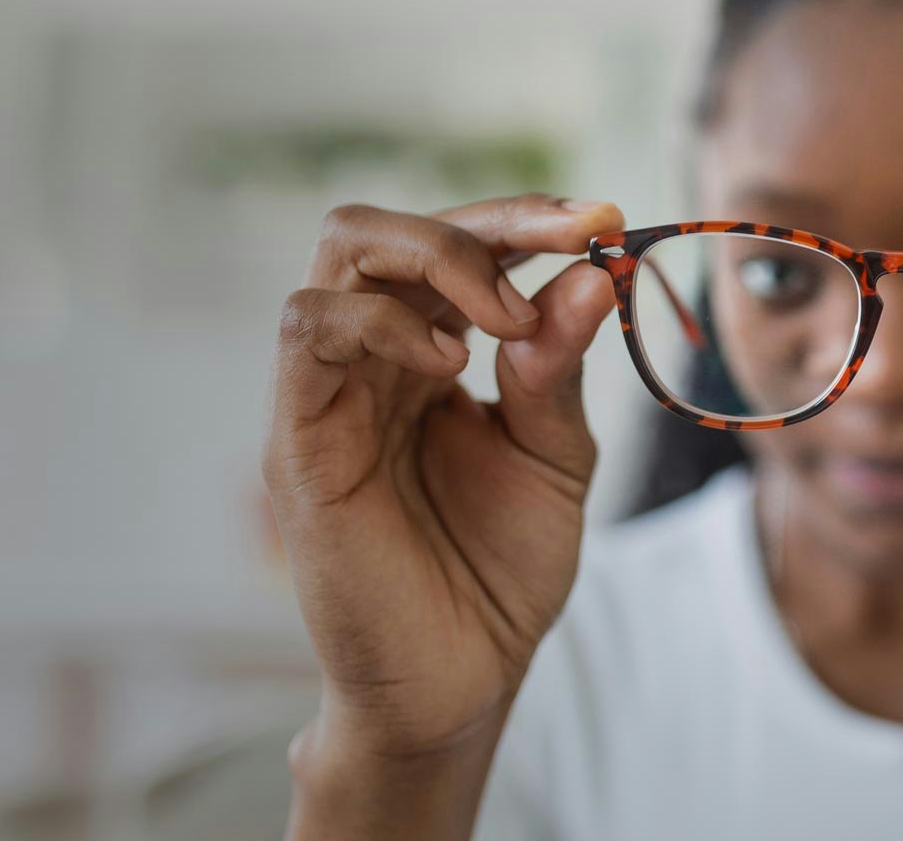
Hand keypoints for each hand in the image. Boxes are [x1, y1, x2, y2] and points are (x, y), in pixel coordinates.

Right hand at [264, 193, 621, 762]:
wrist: (458, 684)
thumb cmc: (496, 574)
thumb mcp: (553, 458)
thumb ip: (556, 370)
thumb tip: (589, 275)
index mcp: (423, 352)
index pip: (455, 245)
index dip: (526, 219)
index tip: (605, 220)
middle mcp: (368, 359)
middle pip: (384, 227)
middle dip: (484, 221)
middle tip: (570, 241)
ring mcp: (326, 394)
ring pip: (338, 254)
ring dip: (436, 258)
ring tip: (505, 320)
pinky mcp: (297, 441)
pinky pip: (308, 331)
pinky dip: (381, 321)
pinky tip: (446, 363)